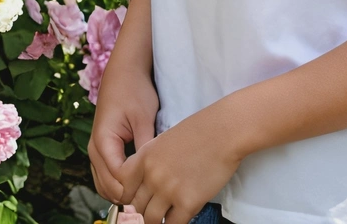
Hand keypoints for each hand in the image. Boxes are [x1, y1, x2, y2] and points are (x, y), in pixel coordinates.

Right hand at [88, 68, 159, 204]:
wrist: (124, 72)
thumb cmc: (135, 90)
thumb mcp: (144, 118)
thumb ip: (144, 148)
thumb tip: (152, 175)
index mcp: (103, 141)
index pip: (118, 178)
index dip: (137, 187)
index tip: (156, 188)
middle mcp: (94, 149)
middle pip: (108, 187)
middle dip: (129, 194)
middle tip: (154, 198)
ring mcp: (95, 151)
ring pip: (104, 185)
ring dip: (122, 193)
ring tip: (147, 194)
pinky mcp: (101, 150)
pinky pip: (105, 177)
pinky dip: (117, 185)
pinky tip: (137, 185)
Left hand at [115, 99, 244, 223]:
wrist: (224, 131)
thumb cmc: (198, 131)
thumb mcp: (165, 140)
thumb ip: (151, 161)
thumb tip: (145, 183)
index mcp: (144, 157)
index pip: (123, 188)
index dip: (127, 199)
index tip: (134, 204)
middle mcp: (152, 175)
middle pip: (136, 207)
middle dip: (141, 213)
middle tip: (149, 215)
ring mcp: (168, 190)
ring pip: (151, 220)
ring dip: (156, 222)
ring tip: (162, 219)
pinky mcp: (187, 203)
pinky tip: (179, 218)